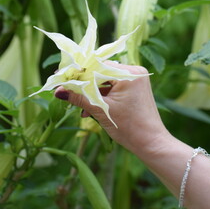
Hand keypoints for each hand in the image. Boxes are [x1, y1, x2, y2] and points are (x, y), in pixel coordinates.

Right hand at [55, 61, 170, 153]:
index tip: (60, 77)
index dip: (77, 73)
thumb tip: (58, 91)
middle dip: (83, 84)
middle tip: (65, 90)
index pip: (97, 66)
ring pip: (105, 81)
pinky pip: (112, 88)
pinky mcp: (134, 89)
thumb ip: (80, 98)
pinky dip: (101, 97)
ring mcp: (134, 80)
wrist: (151, 143)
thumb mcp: (101, 111)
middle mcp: (134, 72)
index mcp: (129, 73)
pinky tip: (89, 110)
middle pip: (100, 72)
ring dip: (91, 93)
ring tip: (78, 106)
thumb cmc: (130, 128)